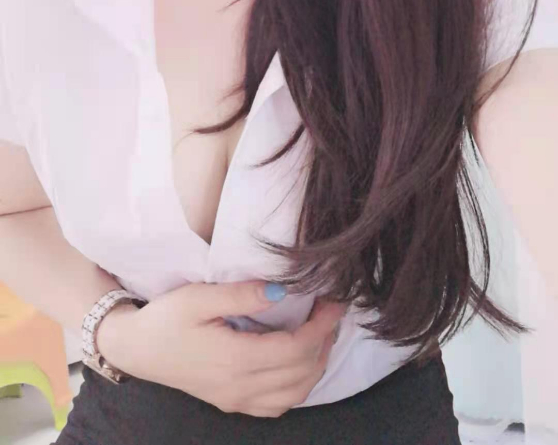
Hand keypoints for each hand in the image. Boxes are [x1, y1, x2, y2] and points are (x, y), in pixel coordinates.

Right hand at [97, 280, 345, 416]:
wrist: (135, 349)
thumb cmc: (165, 318)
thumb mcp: (198, 296)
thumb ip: (242, 294)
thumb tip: (283, 290)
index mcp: (235, 360)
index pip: (296, 348)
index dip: (321, 325)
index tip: (334, 301)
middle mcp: (240, 387)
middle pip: (302, 372)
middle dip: (325, 340)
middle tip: (332, 310)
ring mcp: (237, 400)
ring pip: (295, 394)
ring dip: (317, 364)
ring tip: (322, 332)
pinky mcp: (232, 403)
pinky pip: (278, 405)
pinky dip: (300, 385)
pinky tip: (300, 361)